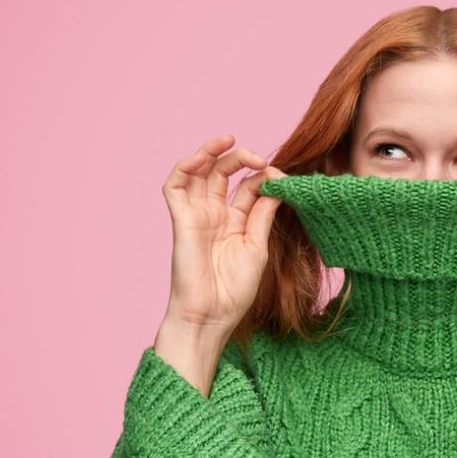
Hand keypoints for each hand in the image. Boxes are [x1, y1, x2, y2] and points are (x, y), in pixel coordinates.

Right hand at [155, 134, 286, 394]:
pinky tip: (202, 158)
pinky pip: (174, 186)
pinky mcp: (181, 220)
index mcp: (235, 222)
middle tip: (258, 157)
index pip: (248, 186)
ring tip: (229, 141)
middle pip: (223, 173)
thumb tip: (277, 184)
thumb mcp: (257, 246)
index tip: (282, 176)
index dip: (264, 176)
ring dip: (211, 152)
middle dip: (240, 158)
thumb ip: (263, 214)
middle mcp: (214, 214)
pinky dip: (185, 167)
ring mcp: (197, 215)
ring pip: (198, 172)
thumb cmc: (234, 291)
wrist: (212, 316)